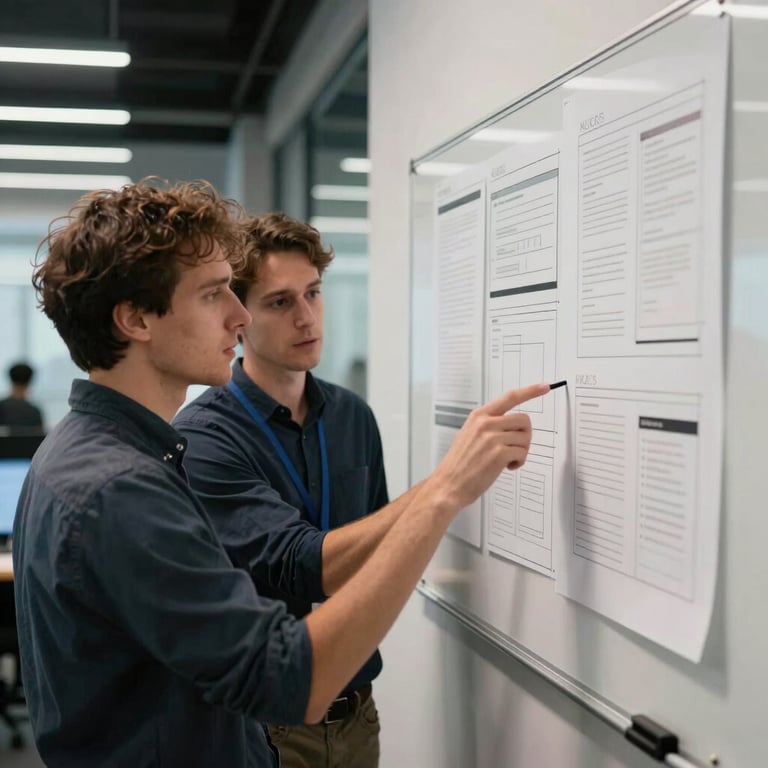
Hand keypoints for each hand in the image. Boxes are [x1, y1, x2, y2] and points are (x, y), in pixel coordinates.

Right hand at [433, 383, 549, 509]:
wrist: (448, 484)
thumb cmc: (459, 463)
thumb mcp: (469, 434)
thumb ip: (488, 425)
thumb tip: (512, 425)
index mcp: (479, 416)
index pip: (509, 397)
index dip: (530, 391)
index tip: (544, 387)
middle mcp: (485, 423)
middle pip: (524, 420)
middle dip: (525, 435)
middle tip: (516, 447)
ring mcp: (492, 438)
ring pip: (525, 438)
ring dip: (521, 451)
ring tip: (507, 460)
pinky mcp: (498, 454)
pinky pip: (522, 453)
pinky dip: (519, 462)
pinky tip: (507, 467)